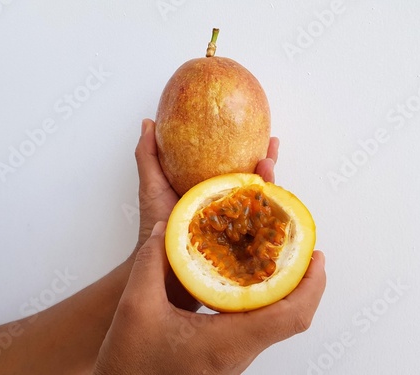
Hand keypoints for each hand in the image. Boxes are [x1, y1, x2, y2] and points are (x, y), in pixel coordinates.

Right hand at [94, 222, 325, 374]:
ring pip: (276, 323)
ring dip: (286, 291)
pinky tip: (248, 282)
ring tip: (279, 259)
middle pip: (291, 319)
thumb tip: (168, 230)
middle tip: (301, 251)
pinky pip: (258, 326)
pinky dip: (264, 301)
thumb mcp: (135, 306)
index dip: (311, 286)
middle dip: (303, 283)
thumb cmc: (131, 364)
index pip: (290, 317)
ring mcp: (233, 357)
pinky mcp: (224, 355)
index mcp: (227, 342)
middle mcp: (238, 353)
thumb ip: (151, 263)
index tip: (316, 257)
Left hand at [134, 119, 278, 250]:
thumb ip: (148, 155)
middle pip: (248, 172)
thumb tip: (149, 123)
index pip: (228, 158)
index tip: (249, 125)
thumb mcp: (151, 183)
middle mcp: (222, 196)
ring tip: (269, 162)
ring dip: (267, 176)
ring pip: (256, 191)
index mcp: (206, 181)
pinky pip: (256, 216)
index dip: (240, 142)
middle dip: (263, 156)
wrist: (162, 255)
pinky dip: (266, 203)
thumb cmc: (155, 221)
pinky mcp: (237, 232)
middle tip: (271, 141)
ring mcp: (232, 214)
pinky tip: (270, 193)